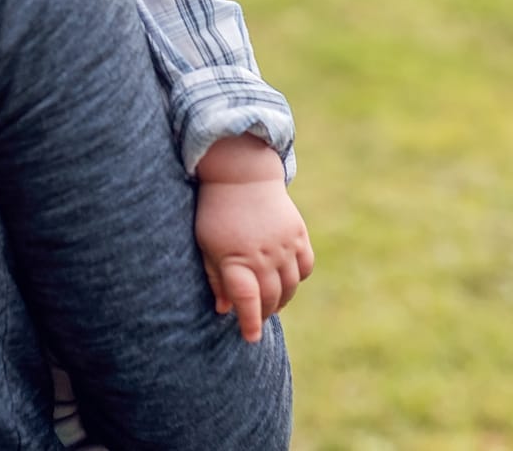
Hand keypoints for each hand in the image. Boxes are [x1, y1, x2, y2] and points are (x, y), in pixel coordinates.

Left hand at [194, 137, 313, 342]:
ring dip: (281, 300)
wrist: (241, 174)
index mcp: (237, 259)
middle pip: (270, 299)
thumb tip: (224, 309)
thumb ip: (216, 278)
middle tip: (255, 316)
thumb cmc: (216, 212)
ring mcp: (284, 245)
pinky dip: (298, 279)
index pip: (248, 300)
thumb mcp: (206, 245)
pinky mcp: (299, 235)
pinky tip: (285, 279)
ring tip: (270, 302)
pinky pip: (306, 268)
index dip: (250, 322)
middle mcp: (264, 255)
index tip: (251, 337)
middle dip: (262, 313)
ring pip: (290, 287)